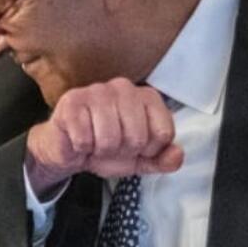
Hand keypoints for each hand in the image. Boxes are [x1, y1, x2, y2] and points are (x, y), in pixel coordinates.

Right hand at [25, 79, 182, 196]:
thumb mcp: (141, 159)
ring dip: (100, 151)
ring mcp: (97, 91)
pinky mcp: (72, 101)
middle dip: (122, 151)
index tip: (135, 147)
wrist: (70, 150)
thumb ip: (163, 159)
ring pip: (109, 138)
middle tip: (111, 146)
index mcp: (147, 97)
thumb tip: (177, 155)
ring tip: (95, 143)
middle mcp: (124, 87)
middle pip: (137, 137)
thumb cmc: (107, 148)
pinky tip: (79, 139)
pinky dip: (81, 148)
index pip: (163, 133)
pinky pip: (84, 139)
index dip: (148, 150)